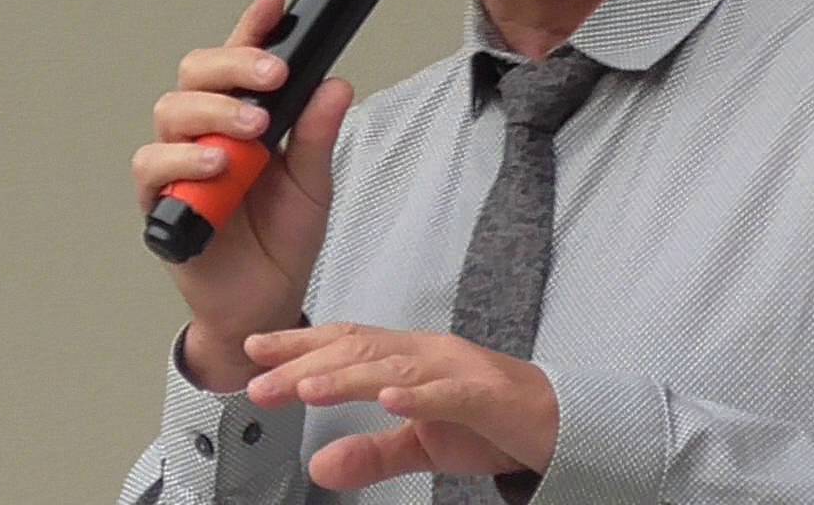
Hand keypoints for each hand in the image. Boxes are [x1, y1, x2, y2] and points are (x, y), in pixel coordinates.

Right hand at [129, 0, 353, 390]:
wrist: (265, 302)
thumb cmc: (282, 239)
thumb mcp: (314, 184)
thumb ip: (318, 135)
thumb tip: (336, 84)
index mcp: (243, 116)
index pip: (241, 59)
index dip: (253, 26)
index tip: (273, 2)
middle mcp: (204, 131)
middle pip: (196, 73)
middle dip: (234, 65)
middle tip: (274, 76)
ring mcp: (178, 163)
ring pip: (172, 111)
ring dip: (213, 112)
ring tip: (251, 129)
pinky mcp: (160, 200)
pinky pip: (153, 167)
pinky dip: (184, 162)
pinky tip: (217, 166)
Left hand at [243, 323, 558, 490]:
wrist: (560, 425)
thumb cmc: (490, 423)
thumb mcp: (421, 446)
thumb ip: (371, 455)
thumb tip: (319, 468)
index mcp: (408, 359)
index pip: (345, 344)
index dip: (299, 345)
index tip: (254, 351)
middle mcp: (427, 354)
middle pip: (358, 351)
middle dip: (306, 365)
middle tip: (260, 382)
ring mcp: (458, 369)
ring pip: (395, 367)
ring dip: (348, 377)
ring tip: (308, 388)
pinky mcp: (487, 394)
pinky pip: (449, 393)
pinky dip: (419, 396)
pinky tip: (389, 400)